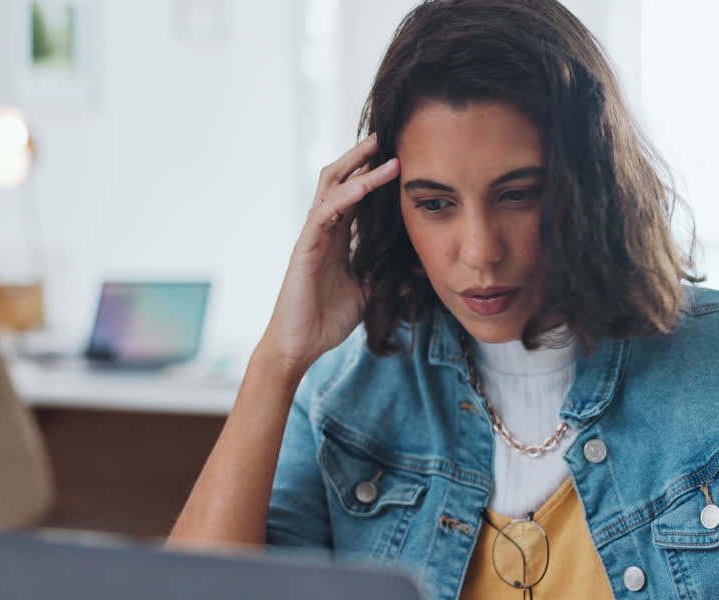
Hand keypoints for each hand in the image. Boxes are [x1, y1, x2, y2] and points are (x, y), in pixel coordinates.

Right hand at [259, 134, 400, 374]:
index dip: (373, 173)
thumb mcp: (368, 292)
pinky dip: (346, 196)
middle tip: (387, 136)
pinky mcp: (304, 248)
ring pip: (332, 188)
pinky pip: (324, 213)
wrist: (301, 344)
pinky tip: (365, 185)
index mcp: (338, 237)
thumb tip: (418, 270)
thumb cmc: (328, 319)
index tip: (399, 154)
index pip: (356, 195)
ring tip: (381, 151)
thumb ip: (387, 276)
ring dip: (357, 167)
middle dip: (361, 157)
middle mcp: (324, 230)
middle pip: (340, 180)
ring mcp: (312, 236)